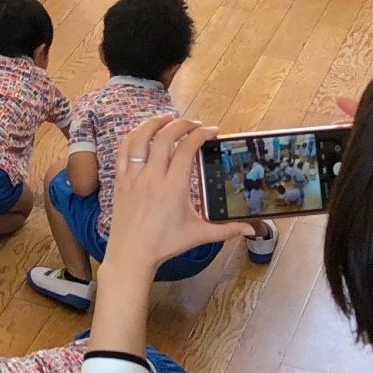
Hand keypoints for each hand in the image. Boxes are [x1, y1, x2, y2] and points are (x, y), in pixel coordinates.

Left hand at [102, 117, 252, 279]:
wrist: (131, 254)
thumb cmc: (164, 245)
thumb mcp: (199, 235)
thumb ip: (227, 230)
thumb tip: (252, 229)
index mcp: (173, 187)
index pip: (187, 149)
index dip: (201, 135)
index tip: (211, 132)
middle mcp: (152, 177)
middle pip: (165, 137)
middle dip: (182, 124)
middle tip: (195, 124)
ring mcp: (134, 177)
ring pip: (140, 138)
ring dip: (154, 123)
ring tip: (168, 118)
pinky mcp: (120, 181)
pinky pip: (124, 151)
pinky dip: (134, 137)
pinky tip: (142, 133)